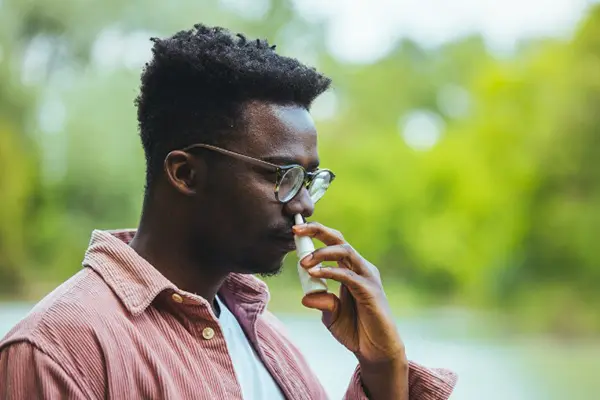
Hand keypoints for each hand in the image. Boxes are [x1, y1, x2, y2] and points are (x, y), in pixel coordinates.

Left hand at [292, 222, 407, 398]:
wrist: (375, 352)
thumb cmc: (356, 331)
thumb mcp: (331, 315)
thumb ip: (321, 302)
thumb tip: (306, 297)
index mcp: (350, 269)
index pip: (333, 243)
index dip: (315, 234)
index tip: (294, 230)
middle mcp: (360, 268)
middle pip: (339, 239)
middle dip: (317, 230)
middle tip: (296, 229)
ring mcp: (367, 278)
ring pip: (346, 251)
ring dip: (322, 253)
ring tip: (304, 262)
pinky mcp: (370, 291)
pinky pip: (348, 275)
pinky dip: (330, 271)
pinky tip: (315, 273)